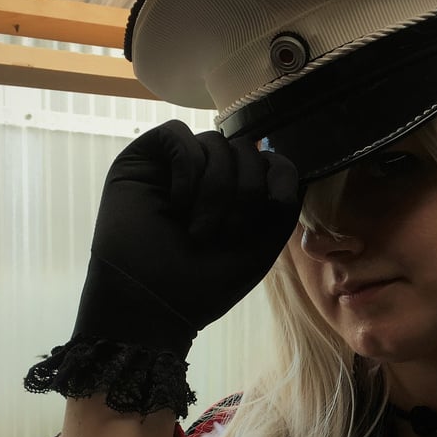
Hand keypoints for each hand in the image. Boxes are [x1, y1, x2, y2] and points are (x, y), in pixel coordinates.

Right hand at [73, 120, 300, 357]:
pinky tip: (179, 203)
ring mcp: (175, 167)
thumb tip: (293, 171)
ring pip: (215, 142)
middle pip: (245, 149)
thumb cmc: (206, 283)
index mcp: (238, 197)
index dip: (280, 173)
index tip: (278, 203)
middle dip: (245, 192)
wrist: (154, 302)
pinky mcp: (143, 159)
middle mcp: (208, 177)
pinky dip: (186, 167)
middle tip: (226, 234)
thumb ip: (282, 208)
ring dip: (216, 189)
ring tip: (199, 231)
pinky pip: (177, 134)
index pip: (268, 161)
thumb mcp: (260, 246)